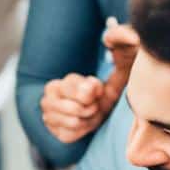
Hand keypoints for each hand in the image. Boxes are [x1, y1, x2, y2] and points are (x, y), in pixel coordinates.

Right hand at [40, 19, 139, 143]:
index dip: (94, 93)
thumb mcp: (116, 76)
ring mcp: (48, 115)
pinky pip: (70, 134)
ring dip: (88, 120)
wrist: (93, 115)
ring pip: (74, 122)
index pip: (82, 91)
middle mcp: (49, 96)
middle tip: (95, 105)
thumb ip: (120, 54)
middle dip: (92, 108)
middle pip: (77, 108)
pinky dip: (82, 131)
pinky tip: (83, 124)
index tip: (97, 91)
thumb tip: (112, 36)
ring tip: (90, 114)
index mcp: (61, 82)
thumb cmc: (104, 95)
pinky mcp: (53, 131)